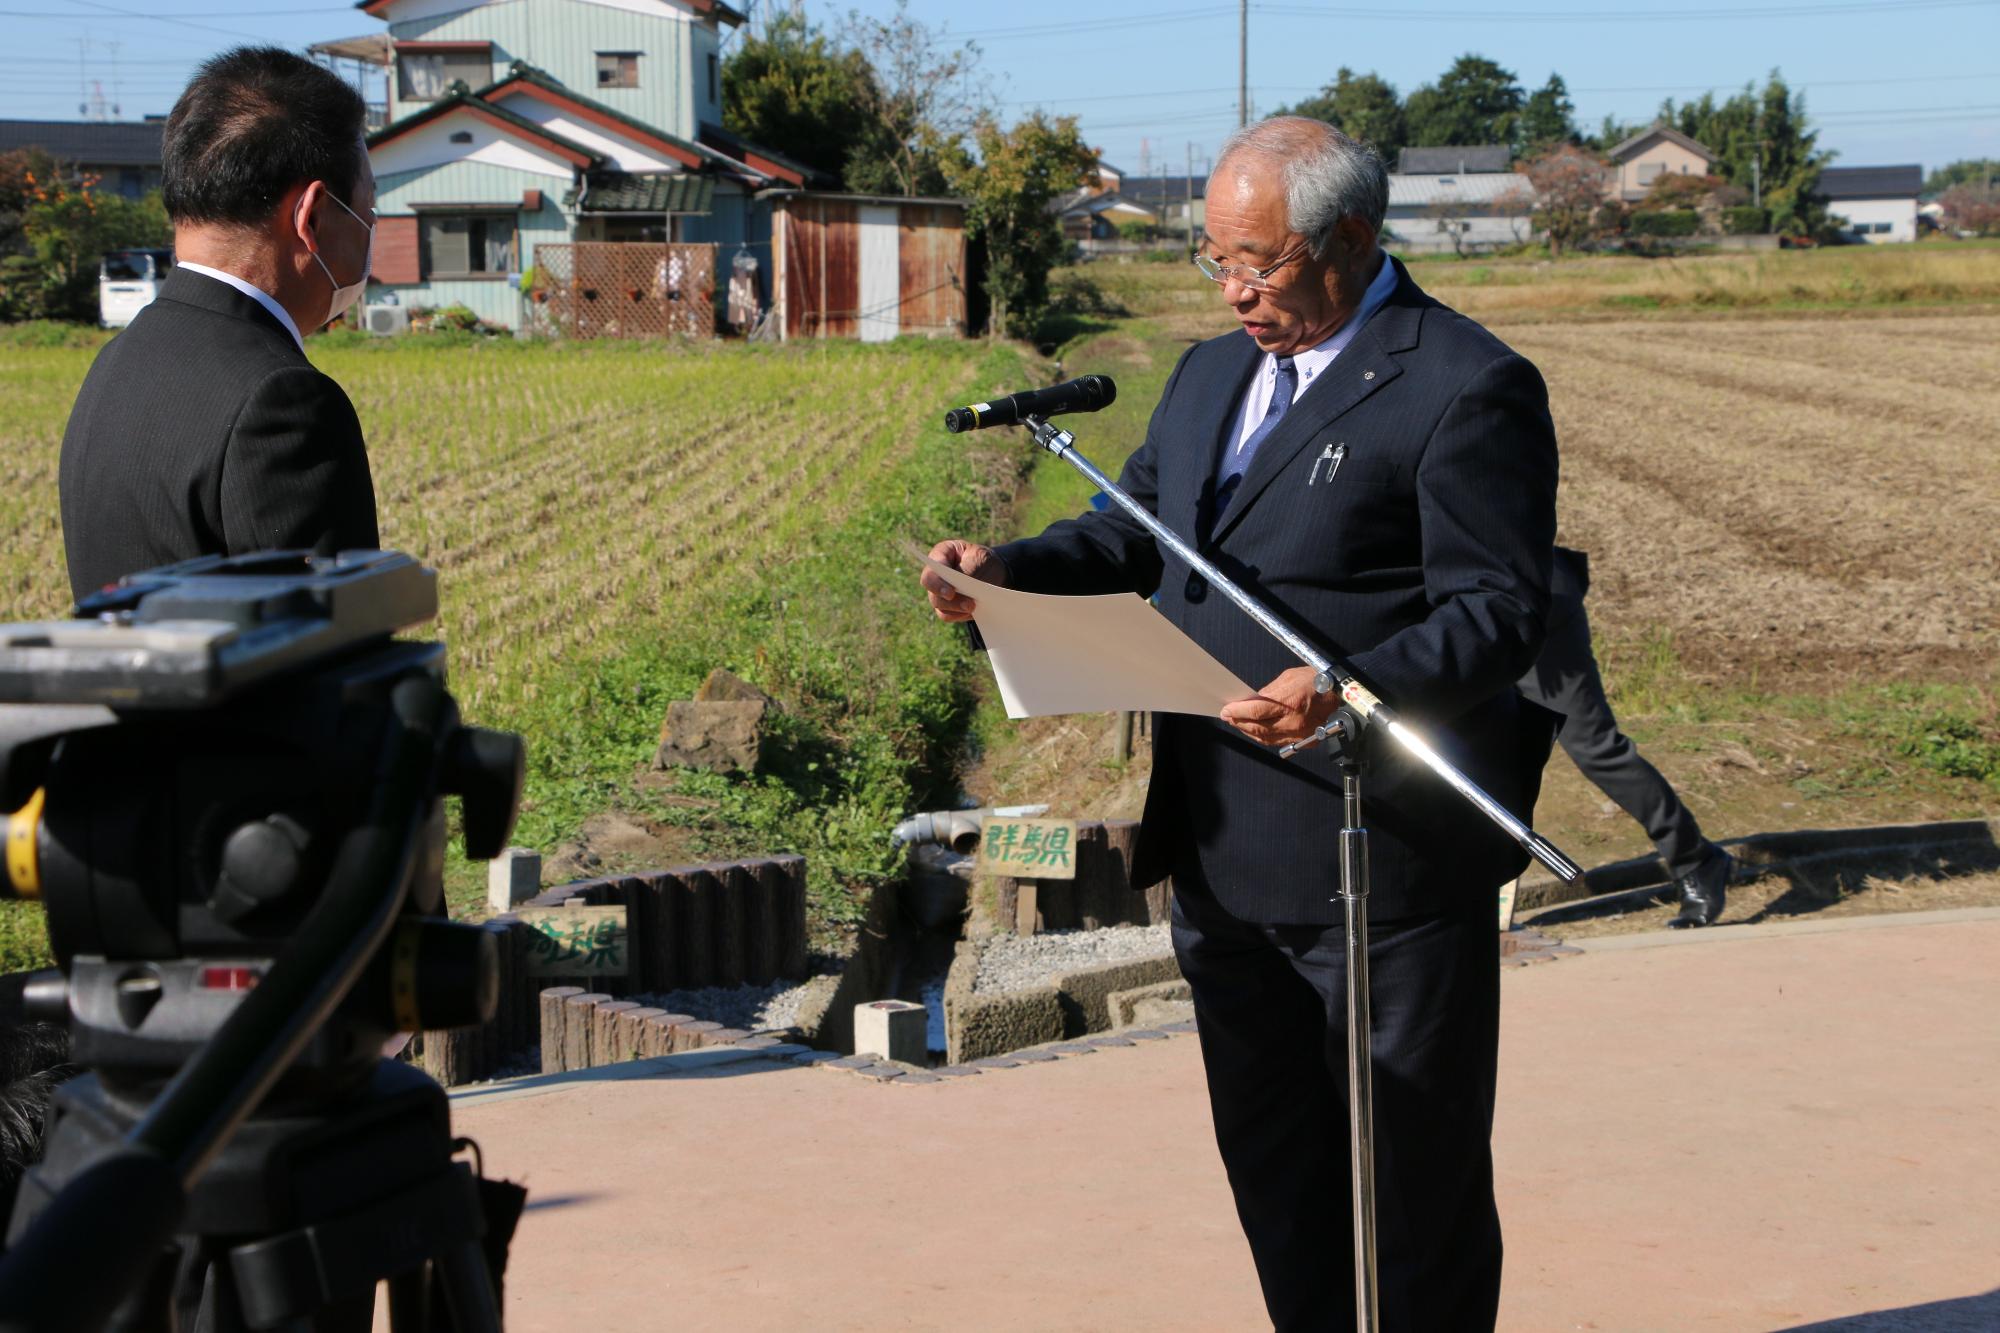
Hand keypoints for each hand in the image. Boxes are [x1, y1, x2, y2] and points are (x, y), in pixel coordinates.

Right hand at [920, 539, 1008, 622]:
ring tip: (974, 607)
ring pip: (940, 606)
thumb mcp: (979, 557)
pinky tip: (974, 612)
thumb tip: (960, 587)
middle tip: (969, 605)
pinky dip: (961, 615)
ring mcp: (938, 592)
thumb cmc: (982, 560)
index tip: (951, 593)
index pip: (931, 572)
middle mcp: (935, 575)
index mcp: (940, 555)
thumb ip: (968, 569)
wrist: (992, 571)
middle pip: (933, 593)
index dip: (938, 584)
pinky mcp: (946, 605)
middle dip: (951, 601)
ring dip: (957, 609)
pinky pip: (947, 615)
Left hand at [1220, 666, 1337, 746]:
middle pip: (1257, 728)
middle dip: (1239, 722)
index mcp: (1289, 703)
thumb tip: (1252, 700)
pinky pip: (1278, 743)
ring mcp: (1299, 734)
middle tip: (1228, 717)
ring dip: (1249, 732)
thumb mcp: (1288, 678)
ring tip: (1239, 724)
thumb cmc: (1315, 681)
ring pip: (1266, 738)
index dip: (1237, 712)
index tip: (1226, 710)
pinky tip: (1256, 731)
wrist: (1340, 693)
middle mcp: (1293, 722)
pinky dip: (1263, 738)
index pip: (1255, 711)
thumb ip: (1269, 691)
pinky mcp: (1304, 741)